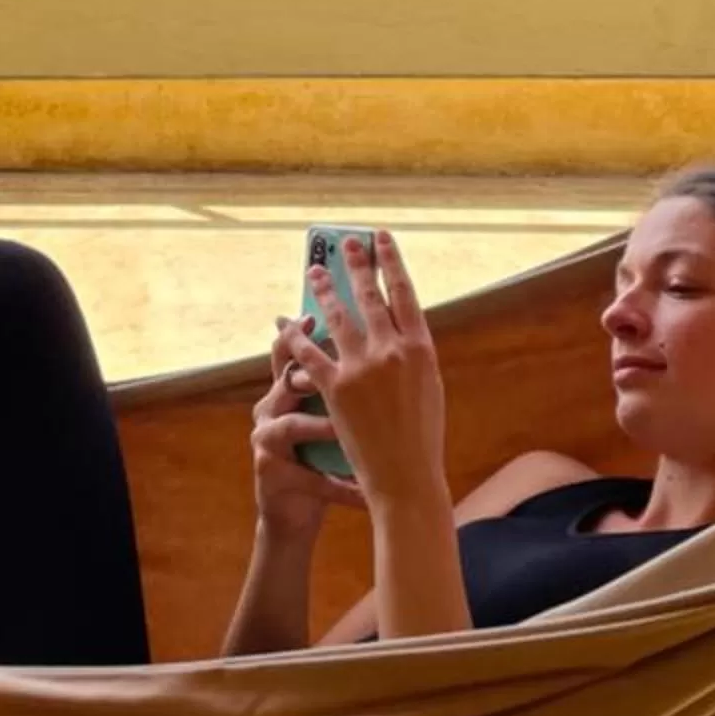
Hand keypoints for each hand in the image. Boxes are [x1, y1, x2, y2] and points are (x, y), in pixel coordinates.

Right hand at [248, 321, 368, 542]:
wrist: (294, 512)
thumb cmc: (317, 456)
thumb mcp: (324, 414)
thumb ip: (336, 381)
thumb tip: (377, 341)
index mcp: (284, 390)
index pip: (290, 353)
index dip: (299, 333)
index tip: (313, 316)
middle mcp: (269, 409)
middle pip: (287, 380)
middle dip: (311, 371)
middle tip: (342, 369)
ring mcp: (266, 441)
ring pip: (294, 424)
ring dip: (324, 427)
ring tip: (346, 430)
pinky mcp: (272, 475)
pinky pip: (312, 477)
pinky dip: (341, 484)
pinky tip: (363, 491)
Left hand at [309, 230, 445, 512]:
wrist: (404, 475)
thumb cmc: (421, 436)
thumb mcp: (428, 386)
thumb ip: (411, 354)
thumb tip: (396, 326)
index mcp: (421, 348)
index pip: (404, 293)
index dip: (392, 262)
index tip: (382, 240)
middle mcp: (391, 351)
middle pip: (369, 296)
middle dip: (356, 265)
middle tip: (346, 243)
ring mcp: (361, 368)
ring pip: (337, 317)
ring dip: (323, 291)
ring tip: (314, 272)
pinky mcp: (334, 387)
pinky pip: (309, 353)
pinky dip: (295, 336)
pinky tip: (286, 321)